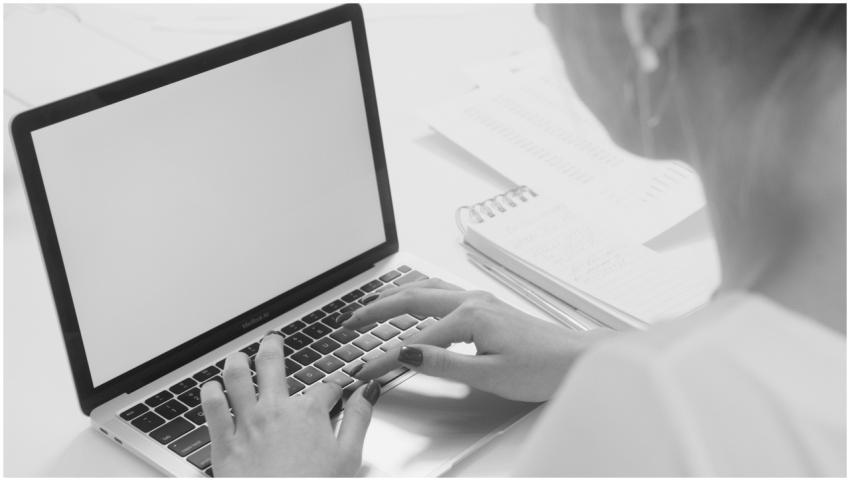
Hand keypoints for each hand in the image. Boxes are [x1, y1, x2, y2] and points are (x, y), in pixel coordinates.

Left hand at [200, 332, 381, 476]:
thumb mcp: (349, 457)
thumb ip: (358, 419)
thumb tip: (369, 392)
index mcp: (309, 413)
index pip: (325, 388)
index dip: (334, 389)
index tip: (337, 394)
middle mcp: (276, 410)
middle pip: (272, 365)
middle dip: (273, 347)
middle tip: (273, 340)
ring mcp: (247, 424)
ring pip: (237, 378)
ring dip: (237, 362)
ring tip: (238, 356)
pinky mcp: (224, 443)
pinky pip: (212, 408)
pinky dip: (210, 393)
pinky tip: (211, 387)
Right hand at [343, 279, 614, 401]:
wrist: (578, 360)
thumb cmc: (542, 368)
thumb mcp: (489, 375)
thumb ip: (443, 363)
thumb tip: (405, 352)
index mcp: (469, 317)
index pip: (414, 340)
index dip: (384, 358)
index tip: (363, 370)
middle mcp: (471, 301)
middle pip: (411, 298)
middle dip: (376, 308)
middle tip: (349, 320)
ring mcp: (479, 300)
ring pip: (426, 288)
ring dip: (395, 295)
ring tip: (371, 305)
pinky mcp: (486, 306)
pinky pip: (441, 290)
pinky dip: (417, 292)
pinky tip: (413, 298)